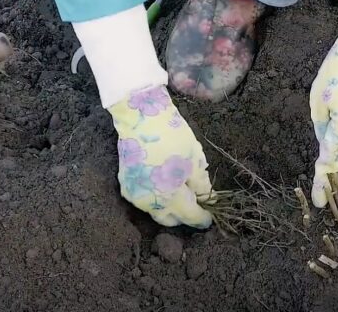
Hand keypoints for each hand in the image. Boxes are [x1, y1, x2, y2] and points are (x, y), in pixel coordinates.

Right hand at [109, 85, 213, 227]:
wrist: (140, 117)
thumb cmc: (173, 137)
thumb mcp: (194, 161)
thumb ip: (202, 186)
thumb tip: (209, 200)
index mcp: (169, 197)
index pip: (189, 216)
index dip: (202, 218)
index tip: (211, 215)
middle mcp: (149, 202)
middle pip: (170, 220)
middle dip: (184, 215)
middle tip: (197, 204)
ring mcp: (134, 195)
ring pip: (155, 211)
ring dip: (169, 207)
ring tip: (181, 192)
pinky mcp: (125, 186)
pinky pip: (144, 200)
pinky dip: (156, 198)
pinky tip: (165, 185)